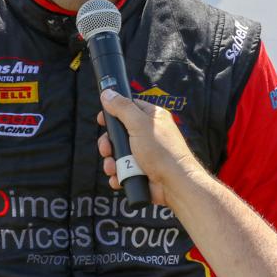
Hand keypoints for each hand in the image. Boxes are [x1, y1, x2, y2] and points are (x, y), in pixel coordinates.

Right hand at [98, 89, 202, 206]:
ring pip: (118, 153)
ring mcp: (145, 153)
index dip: (113, 113)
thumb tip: (108, 93)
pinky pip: (122, 170)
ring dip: (111, 161)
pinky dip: (117, 174)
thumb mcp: (139, 124)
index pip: (129, 108)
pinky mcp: (141, 170)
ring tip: (112, 168)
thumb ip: (122, 108)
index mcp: (152, 118)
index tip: (102, 120)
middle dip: (109, 143)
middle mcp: (148, 134)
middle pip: (119, 133)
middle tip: (106, 149)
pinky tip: (117, 177)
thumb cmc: (161, 151)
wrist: (174, 183)